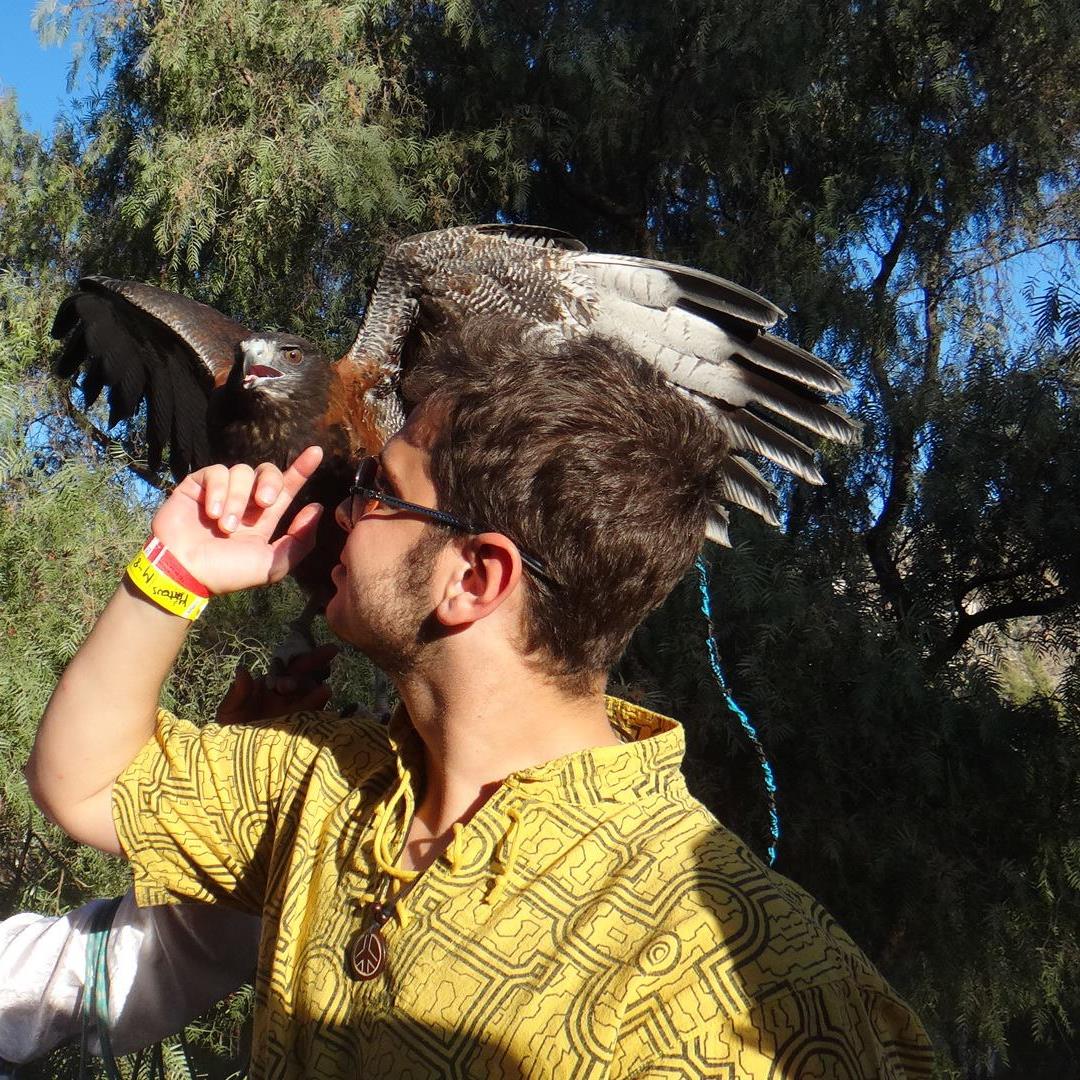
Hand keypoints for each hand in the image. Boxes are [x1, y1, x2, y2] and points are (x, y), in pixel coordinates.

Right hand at [149, 447, 323, 594]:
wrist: (184, 573)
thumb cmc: (227, 573)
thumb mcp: (273, 565)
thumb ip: (300, 540)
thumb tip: (317, 508)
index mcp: (262, 519)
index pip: (285, 488)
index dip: (301, 470)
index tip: (316, 452)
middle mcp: (243, 503)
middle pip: (267, 471)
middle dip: (271, 482)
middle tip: (264, 502)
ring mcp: (219, 492)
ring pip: (241, 472)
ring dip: (237, 499)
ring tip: (225, 526)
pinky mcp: (197, 486)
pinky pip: (216, 472)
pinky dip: (218, 491)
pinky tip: (211, 514)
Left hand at [215, 644, 339, 723]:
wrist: (238, 763)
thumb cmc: (230, 734)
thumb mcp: (229, 713)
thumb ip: (237, 693)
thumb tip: (242, 670)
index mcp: (269, 686)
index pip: (283, 670)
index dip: (287, 672)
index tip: (283, 687)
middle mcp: (287, 694)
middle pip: (303, 672)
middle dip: (315, 660)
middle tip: (331, 650)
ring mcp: (299, 707)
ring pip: (313, 688)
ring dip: (318, 684)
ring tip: (325, 686)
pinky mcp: (307, 723)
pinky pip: (317, 709)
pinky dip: (321, 701)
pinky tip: (326, 693)